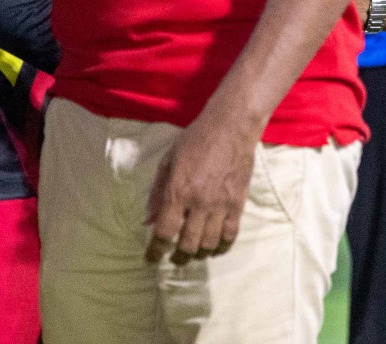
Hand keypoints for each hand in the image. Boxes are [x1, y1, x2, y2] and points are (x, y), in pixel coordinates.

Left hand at [143, 108, 257, 264]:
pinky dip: (223, 246)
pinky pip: (231, 233)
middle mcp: (199, 202)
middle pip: (188, 244)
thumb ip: (156, 192)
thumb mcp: (168, 160)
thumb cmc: (195, 139)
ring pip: (210, 244)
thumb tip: (147, 222)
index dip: (155, 251)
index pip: (164, 232)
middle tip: (174, 259)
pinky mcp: (238, 202)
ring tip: (194, 254)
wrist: (231, 126)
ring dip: (199, 254)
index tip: (151, 259)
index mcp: (178, 191)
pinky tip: (216, 249)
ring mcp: (221, 203)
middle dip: (178, 257)